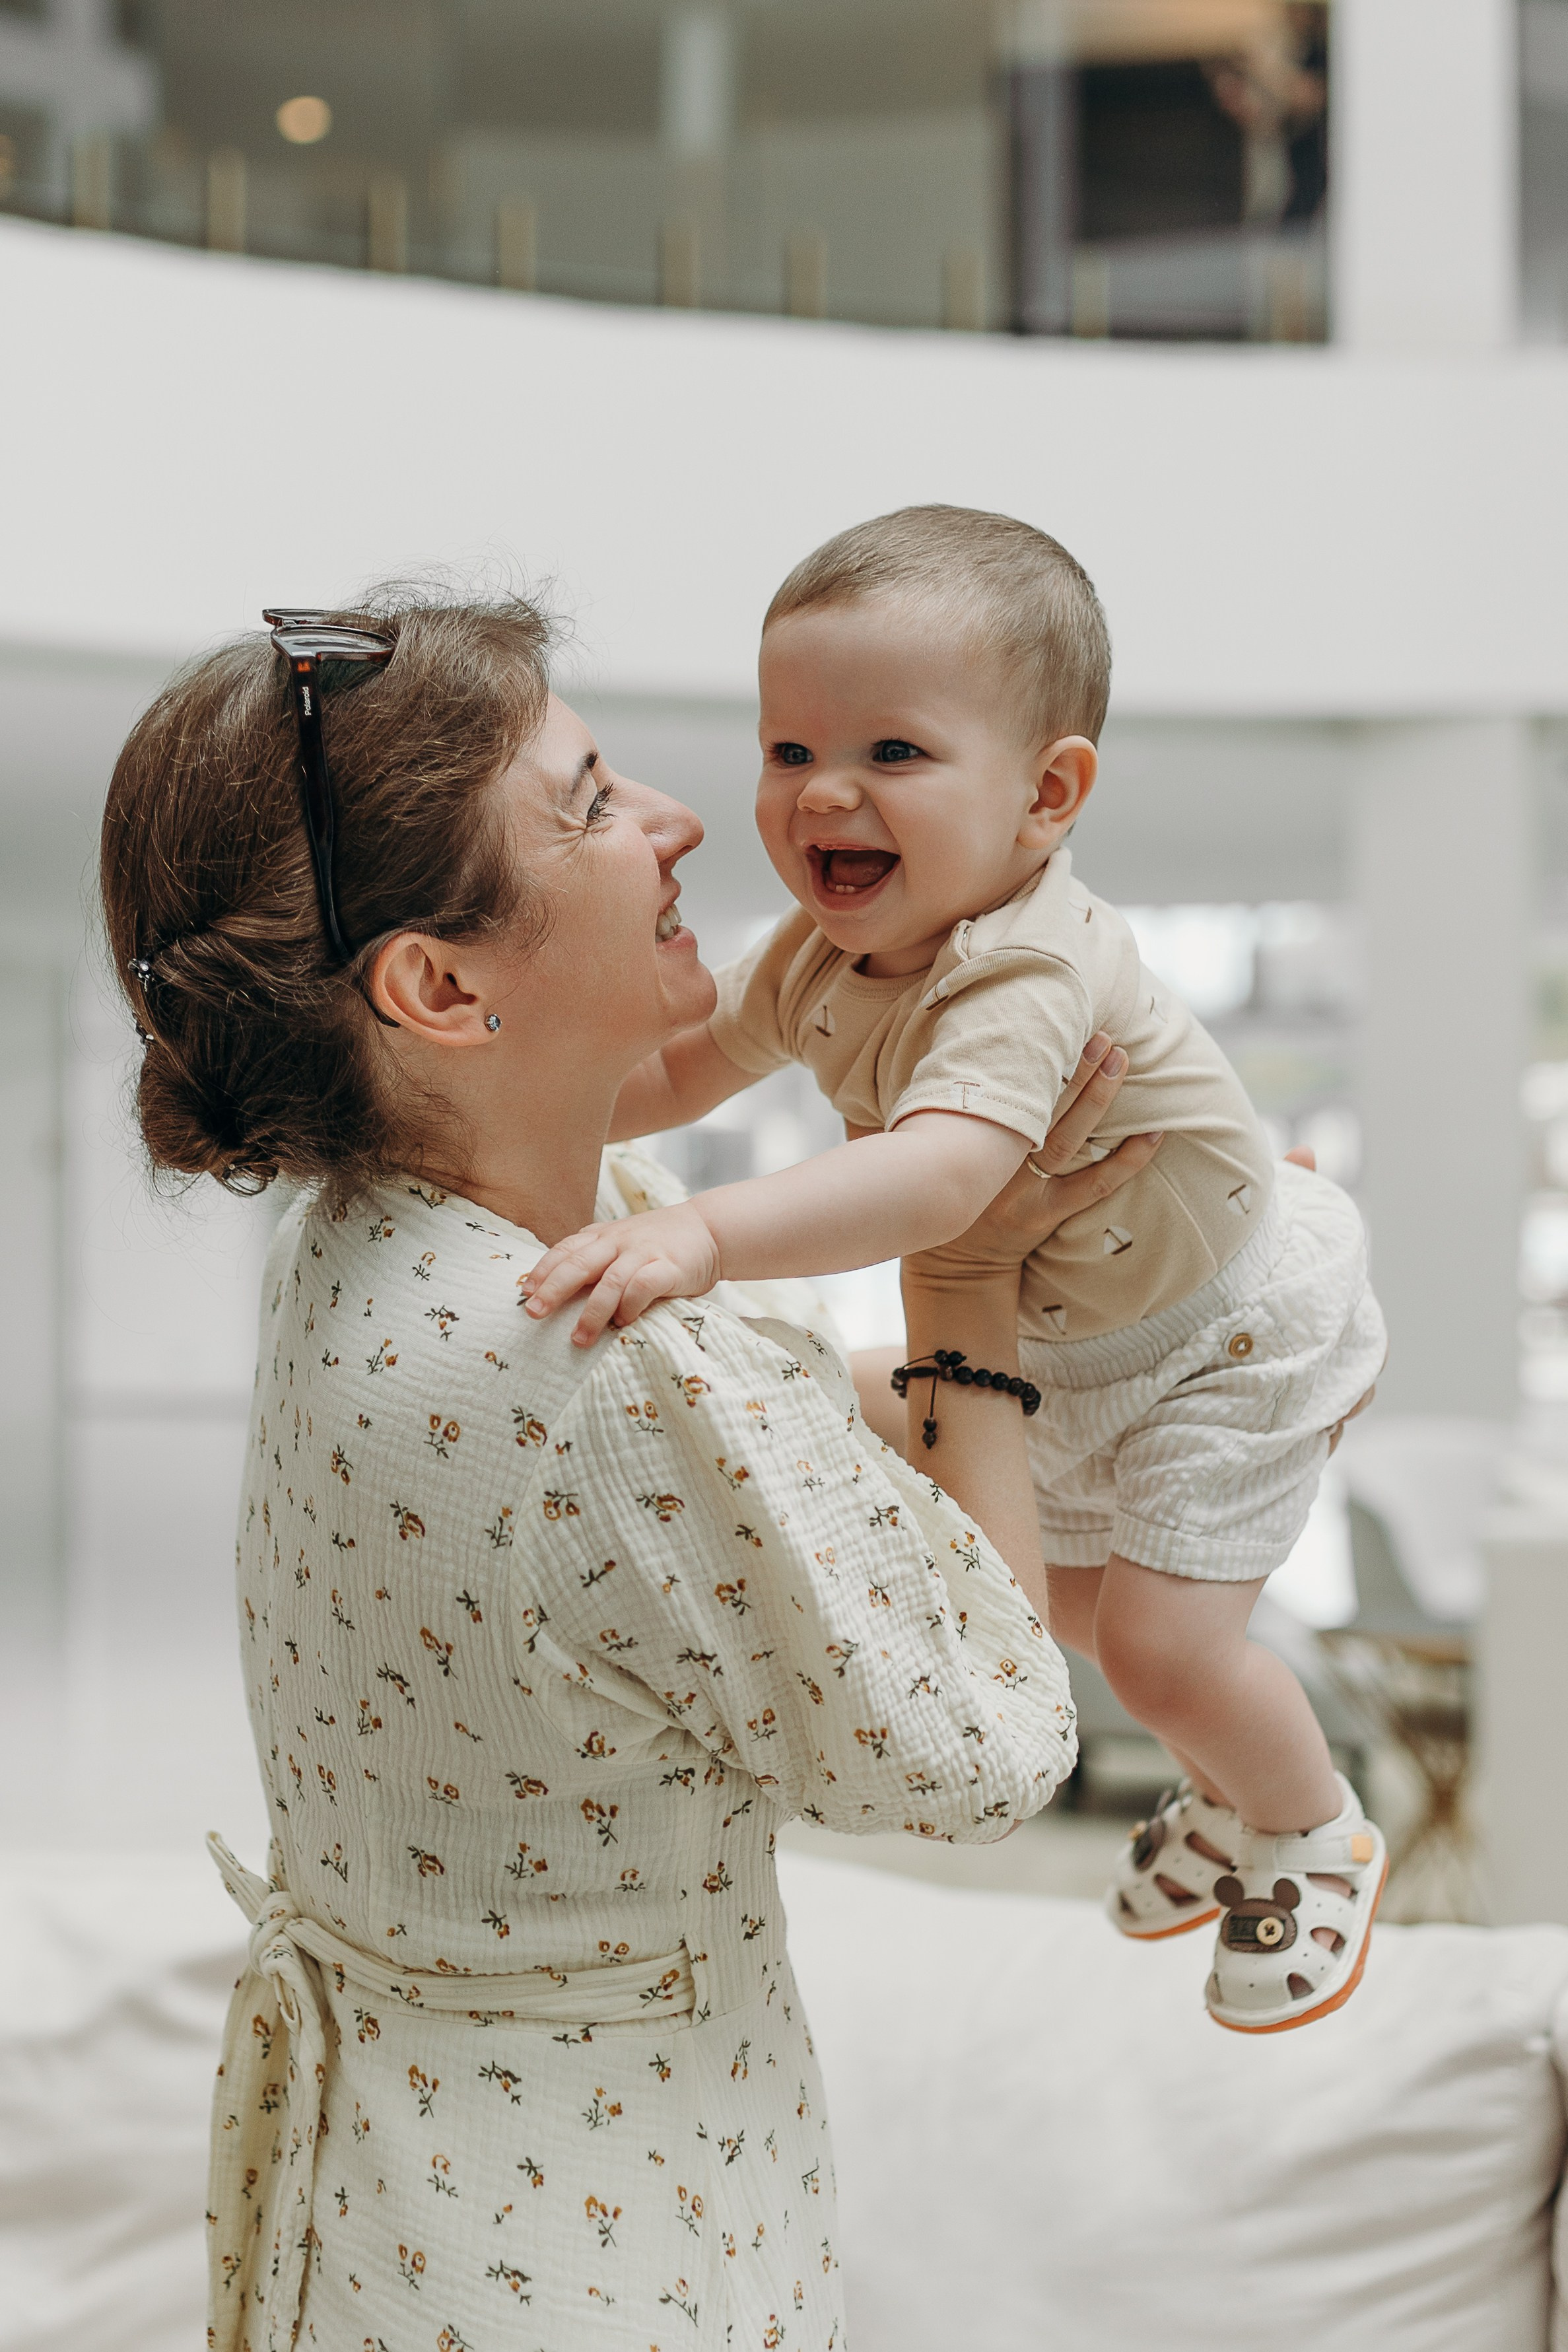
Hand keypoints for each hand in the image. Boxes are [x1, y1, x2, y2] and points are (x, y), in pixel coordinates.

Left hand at [520, 1200, 721, 1345]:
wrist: (709, 1229)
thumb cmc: (659, 1244)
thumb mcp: (622, 1242)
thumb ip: (597, 1259)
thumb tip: (558, 1291)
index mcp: (603, 1235)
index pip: (566, 1249)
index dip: (543, 1269)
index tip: (524, 1292)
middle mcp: (619, 1241)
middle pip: (579, 1263)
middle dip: (554, 1288)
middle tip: (534, 1313)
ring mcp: (643, 1253)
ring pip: (610, 1281)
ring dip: (592, 1312)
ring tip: (579, 1339)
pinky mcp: (668, 1267)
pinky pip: (643, 1287)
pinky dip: (630, 1306)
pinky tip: (623, 1324)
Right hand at [904, 1033, 1162, 1293]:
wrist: (956, 1261)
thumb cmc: (946, 1190)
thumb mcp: (931, 1147)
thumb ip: (941, 1110)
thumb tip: (939, 1061)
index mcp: (969, 1140)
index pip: (1003, 1092)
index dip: (1028, 1061)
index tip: (1049, 1025)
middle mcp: (996, 1164)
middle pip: (1041, 1108)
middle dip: (1073, 1070)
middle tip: (1102, 1037)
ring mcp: (1025, 1191)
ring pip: (1068, 1139)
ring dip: (1097, 1097)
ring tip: (1120, 1061)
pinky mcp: (1047, 1214)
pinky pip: (1095, 1185)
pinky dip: (1127, 1160)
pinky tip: (1153, 1134)